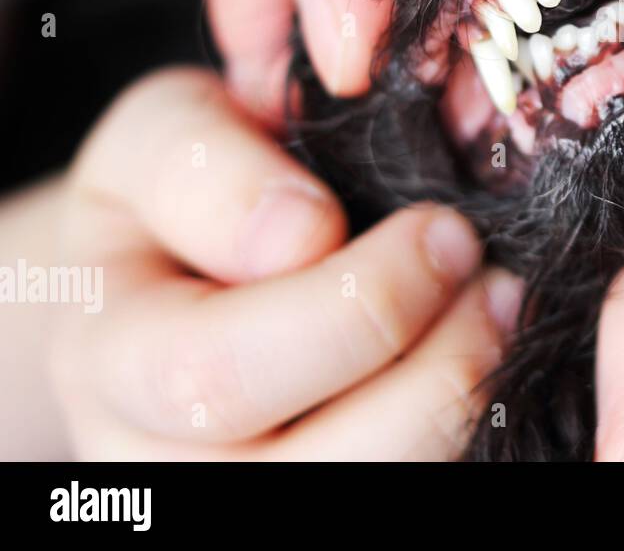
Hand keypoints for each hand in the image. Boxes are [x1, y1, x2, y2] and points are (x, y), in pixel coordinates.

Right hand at [50, 69, 517, 459]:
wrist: (177, 266)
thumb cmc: (182, 193)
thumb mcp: (164, 137)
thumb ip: (203, 167)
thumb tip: (301, 235)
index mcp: (113, 363)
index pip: (220, 375)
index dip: (353, 305)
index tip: (443, 227)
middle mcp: (164, 463)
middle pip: (310, 473)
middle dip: (432, 373)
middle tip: (498, 283)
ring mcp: (249, 493)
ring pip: (368, 491)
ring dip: (461, 408)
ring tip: (504, 318)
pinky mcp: (325, 486)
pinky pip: (407, 478)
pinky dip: (466, 429)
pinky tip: (491, 363)